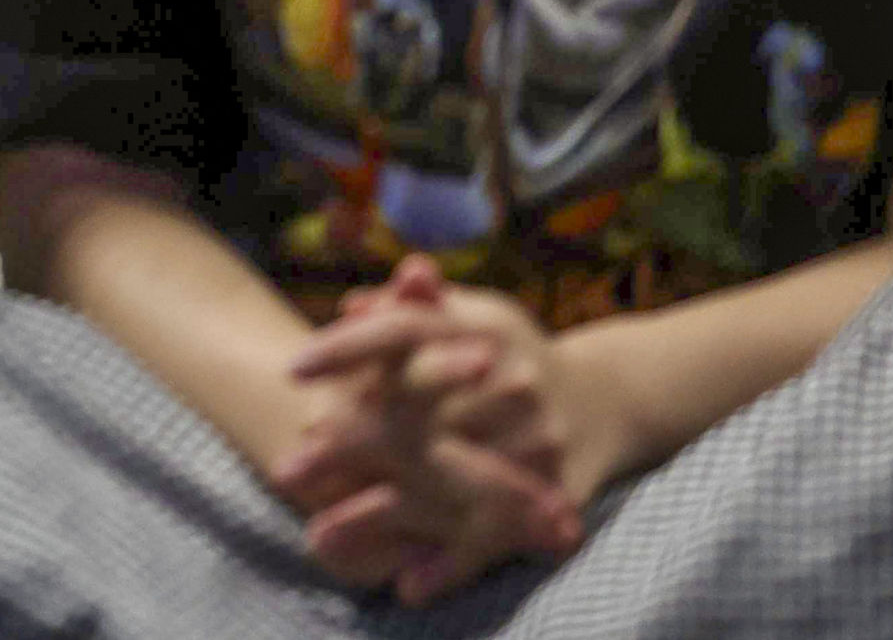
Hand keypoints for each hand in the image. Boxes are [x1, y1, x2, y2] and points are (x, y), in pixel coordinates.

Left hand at [272, 257, 594, 602]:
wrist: (606, 399)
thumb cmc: (505, 351)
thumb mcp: (464, 316)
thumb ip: (407, 309)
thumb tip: (352, 306)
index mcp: (482, 328)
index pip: (403, 332)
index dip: (345, 348)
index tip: (291, 368)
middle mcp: (512, 382)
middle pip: (415, 413)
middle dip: (347, 442)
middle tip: (287, 470)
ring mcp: (536, 440)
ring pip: (446, 482)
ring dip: (381, 514)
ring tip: (320, 537)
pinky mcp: (556, 492)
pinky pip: (497, 534)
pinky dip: (452, 564)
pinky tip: (406, 587)